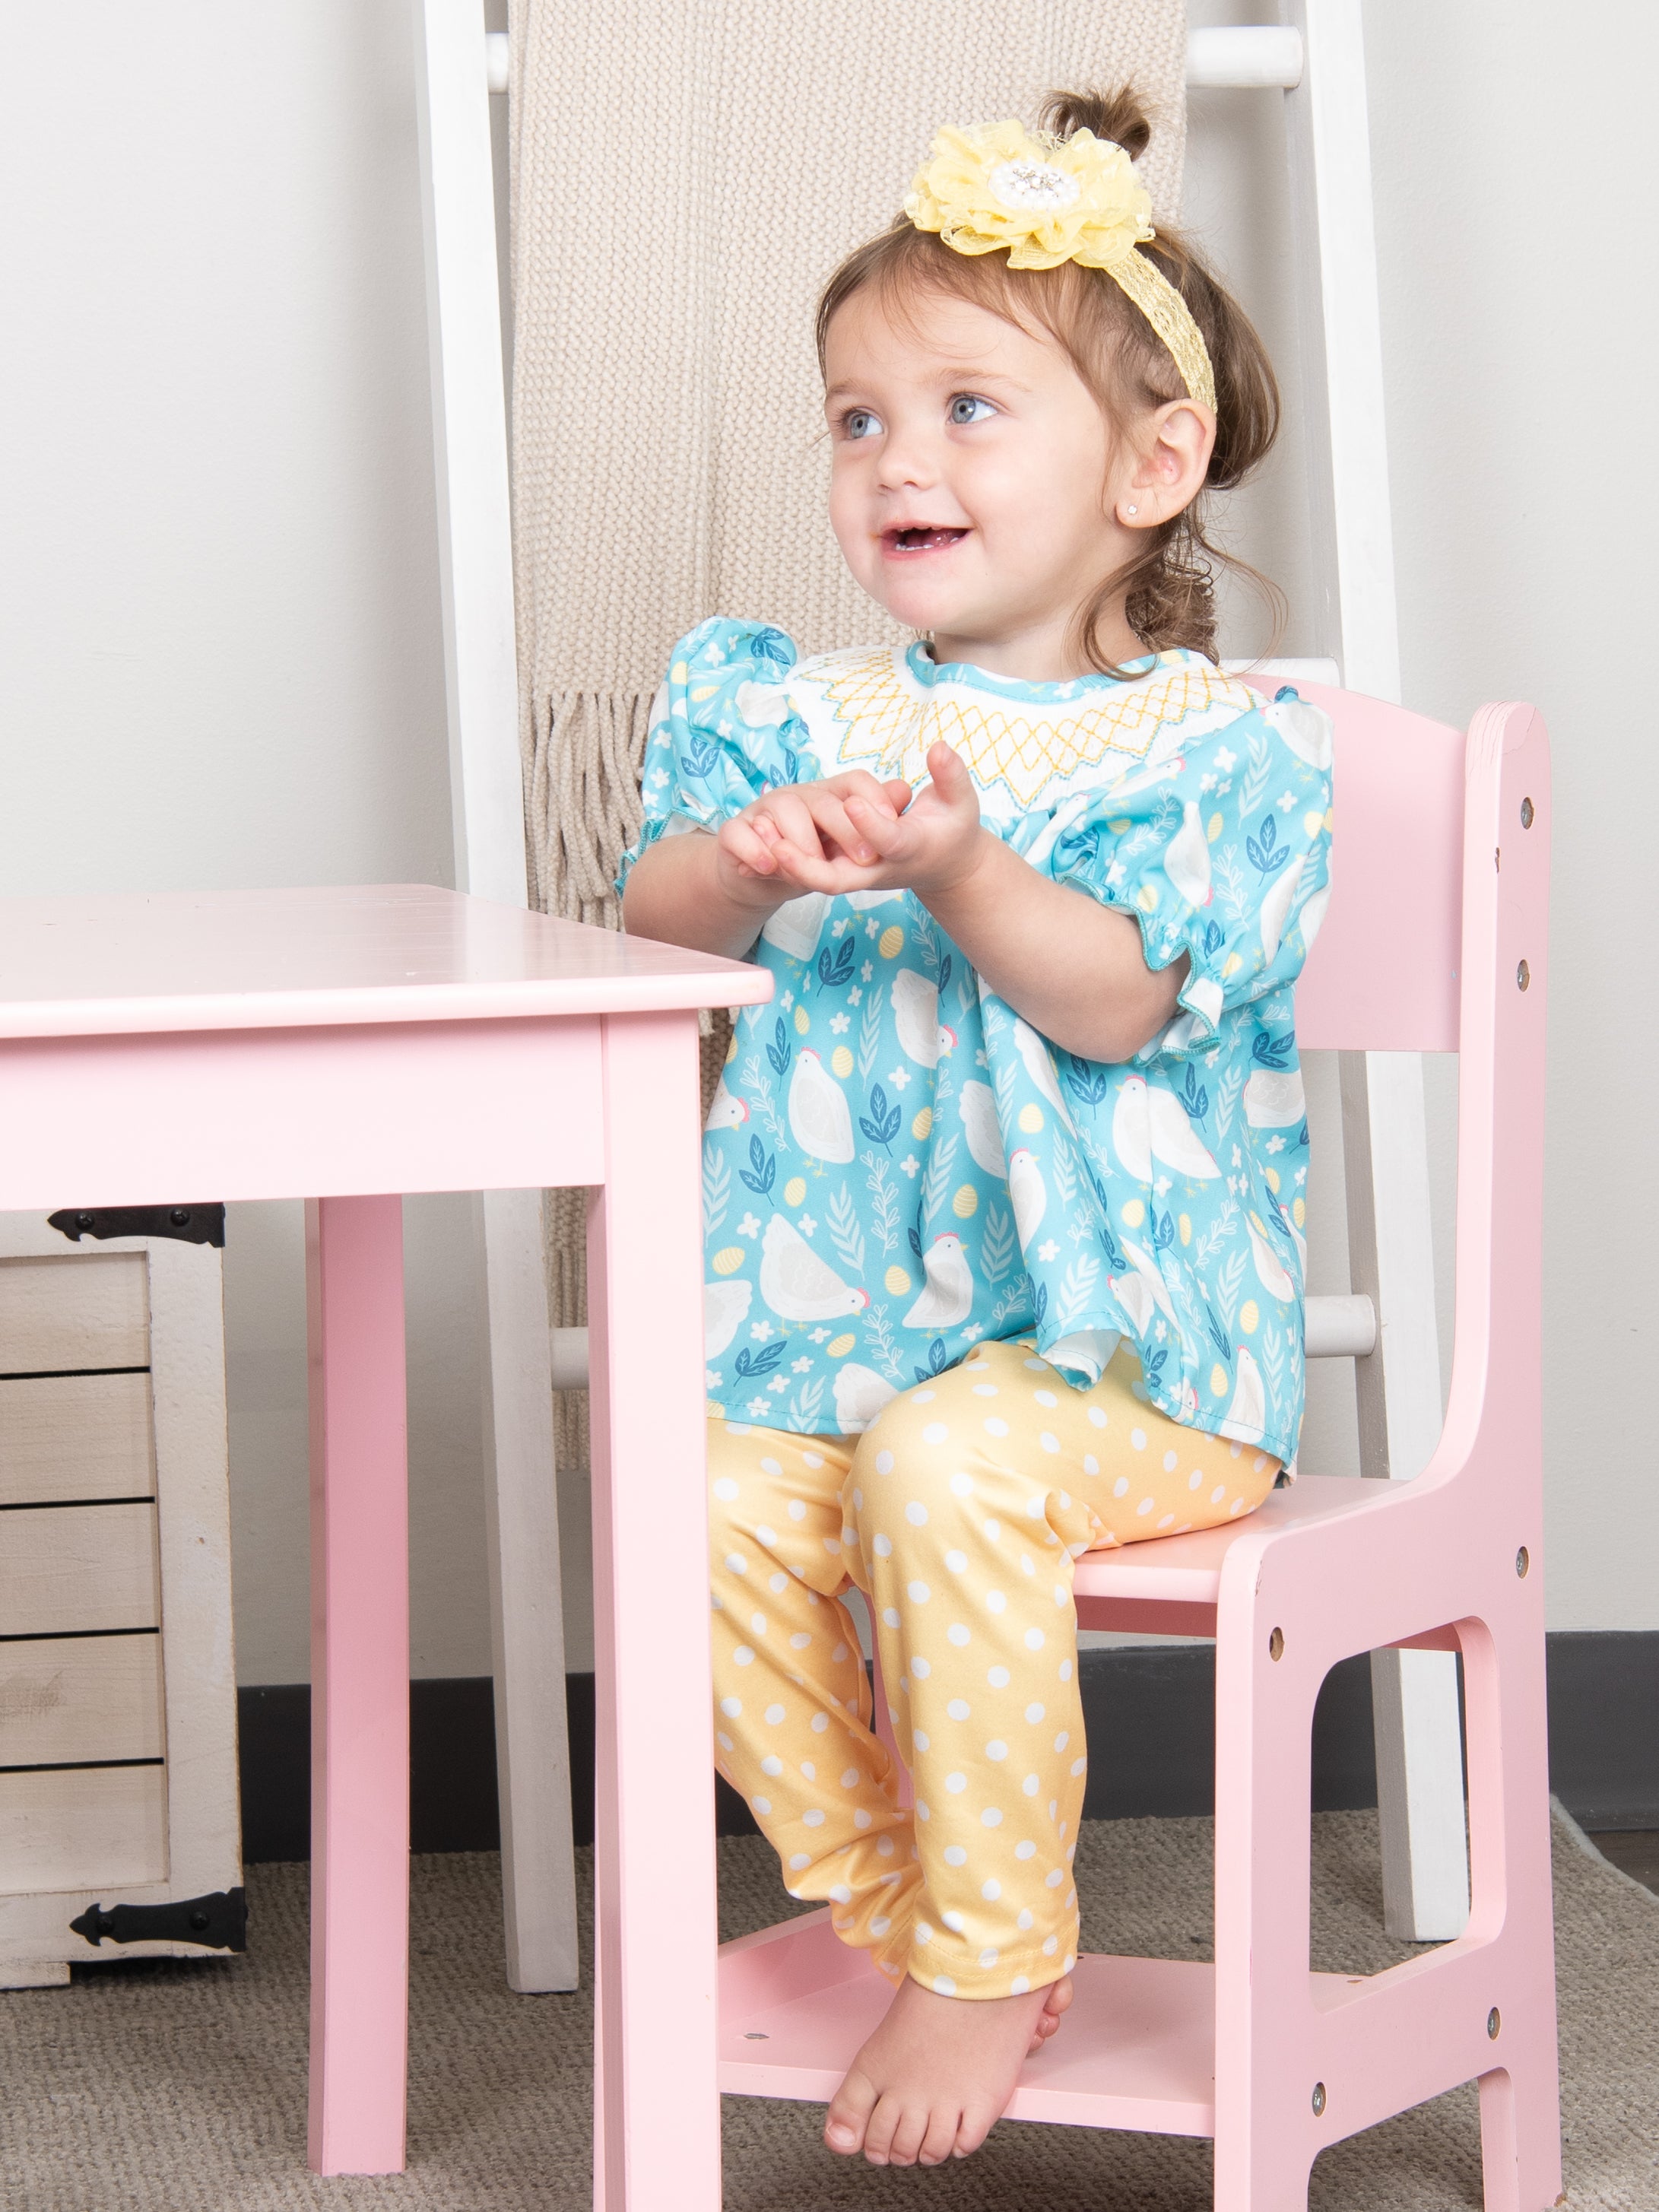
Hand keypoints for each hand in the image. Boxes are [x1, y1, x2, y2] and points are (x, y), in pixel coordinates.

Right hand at [715, 769, 913, 893]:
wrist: (759, 874)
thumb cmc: (810, 852)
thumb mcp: (844, 841)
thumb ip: (873, 818)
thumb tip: (903, 791)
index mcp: (828, 796)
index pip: (854, 781)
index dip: (874, 797)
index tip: (893, 823)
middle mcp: (797, 797)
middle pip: (821, 800)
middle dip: (845, 827)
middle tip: (864, 857)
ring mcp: (763, 812)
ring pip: (781, 808)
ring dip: (799, 839)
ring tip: (814, 865)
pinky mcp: (735, 832)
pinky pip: (738, 833)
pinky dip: (753, 849)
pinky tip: (768, 867)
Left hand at [716, 744, 984, 899]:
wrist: (943, 867)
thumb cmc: (952, 829)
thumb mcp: (961, 802)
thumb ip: (951, 776)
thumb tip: (939, 746)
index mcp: (910, 848)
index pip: (888, 841)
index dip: (871, 825)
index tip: (852, 803)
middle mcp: (880, 868)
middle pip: (840, 879)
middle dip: (809, 867)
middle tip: (778, 848)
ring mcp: (861, 874)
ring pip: (820, 879)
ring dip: (788, 866)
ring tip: (759, 842)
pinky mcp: (847, 871)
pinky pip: (813, 873)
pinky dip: (787, 865)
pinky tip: (760, 846)